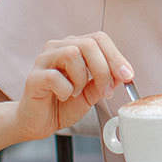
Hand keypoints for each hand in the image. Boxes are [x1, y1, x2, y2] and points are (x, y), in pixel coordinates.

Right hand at [15, 32, 131, 142]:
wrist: (39, 122)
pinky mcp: (34, 77)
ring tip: (77, 92)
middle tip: (105, 91)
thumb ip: (105, 81)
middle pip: (89, 43)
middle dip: (103, 70)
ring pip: (72, 53)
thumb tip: (124, 73)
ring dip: (82, 78)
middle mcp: (58, 47)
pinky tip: (64, 96)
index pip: (99, 38)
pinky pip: (55, 76)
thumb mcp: (91, 94)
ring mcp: (44, 60)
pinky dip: (66, 90)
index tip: (127, 75)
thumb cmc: (62, 105)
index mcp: (74, 47)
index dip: (116, 56)